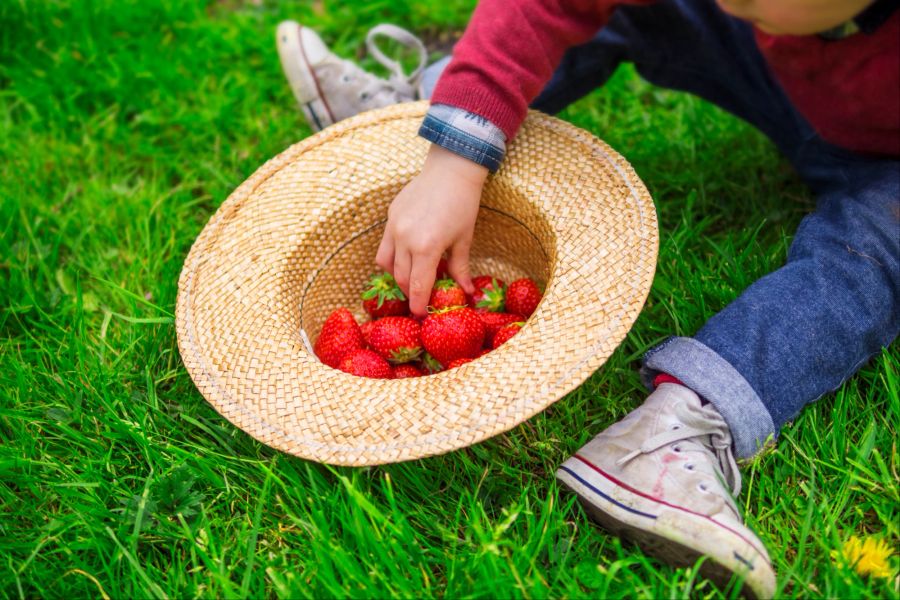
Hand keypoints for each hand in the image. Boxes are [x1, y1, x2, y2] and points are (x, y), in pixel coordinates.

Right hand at [376, 144, 487, 316]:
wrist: (451, 169)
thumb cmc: (463, 204)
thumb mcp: (464, 239)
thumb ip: (461, 268)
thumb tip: (467, 293)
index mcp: (427, 247)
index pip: (418, 285)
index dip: (418, 304)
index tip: (419, 316)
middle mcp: (406, 239)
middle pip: (402, 278)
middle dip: (410, 292)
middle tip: (420, 298)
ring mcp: (394, 227)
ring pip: (387, 264)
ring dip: (398, 277)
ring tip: (412, 278)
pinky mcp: (390, 217)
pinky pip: (385, 246)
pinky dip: (392, 258)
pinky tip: (407, 258)